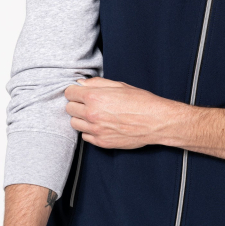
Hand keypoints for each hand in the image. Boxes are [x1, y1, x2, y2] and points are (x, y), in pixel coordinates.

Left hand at [64, 77, 183, 148]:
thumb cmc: (141, 101)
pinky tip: (101, 125)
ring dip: (81, 118)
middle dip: (77, 104)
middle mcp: (92, 114)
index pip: (69, 93)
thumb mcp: (119, 85)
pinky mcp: (101, 142)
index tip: (80, 92)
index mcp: (94, 97)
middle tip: (88, 103)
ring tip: (95, 115)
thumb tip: (81, 83)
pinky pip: (85, 136)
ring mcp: (96, 130)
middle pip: (69, 108)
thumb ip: (97, 83)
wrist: (155, 121)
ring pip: (74, 123)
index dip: (75, 91)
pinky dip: (89, 130)